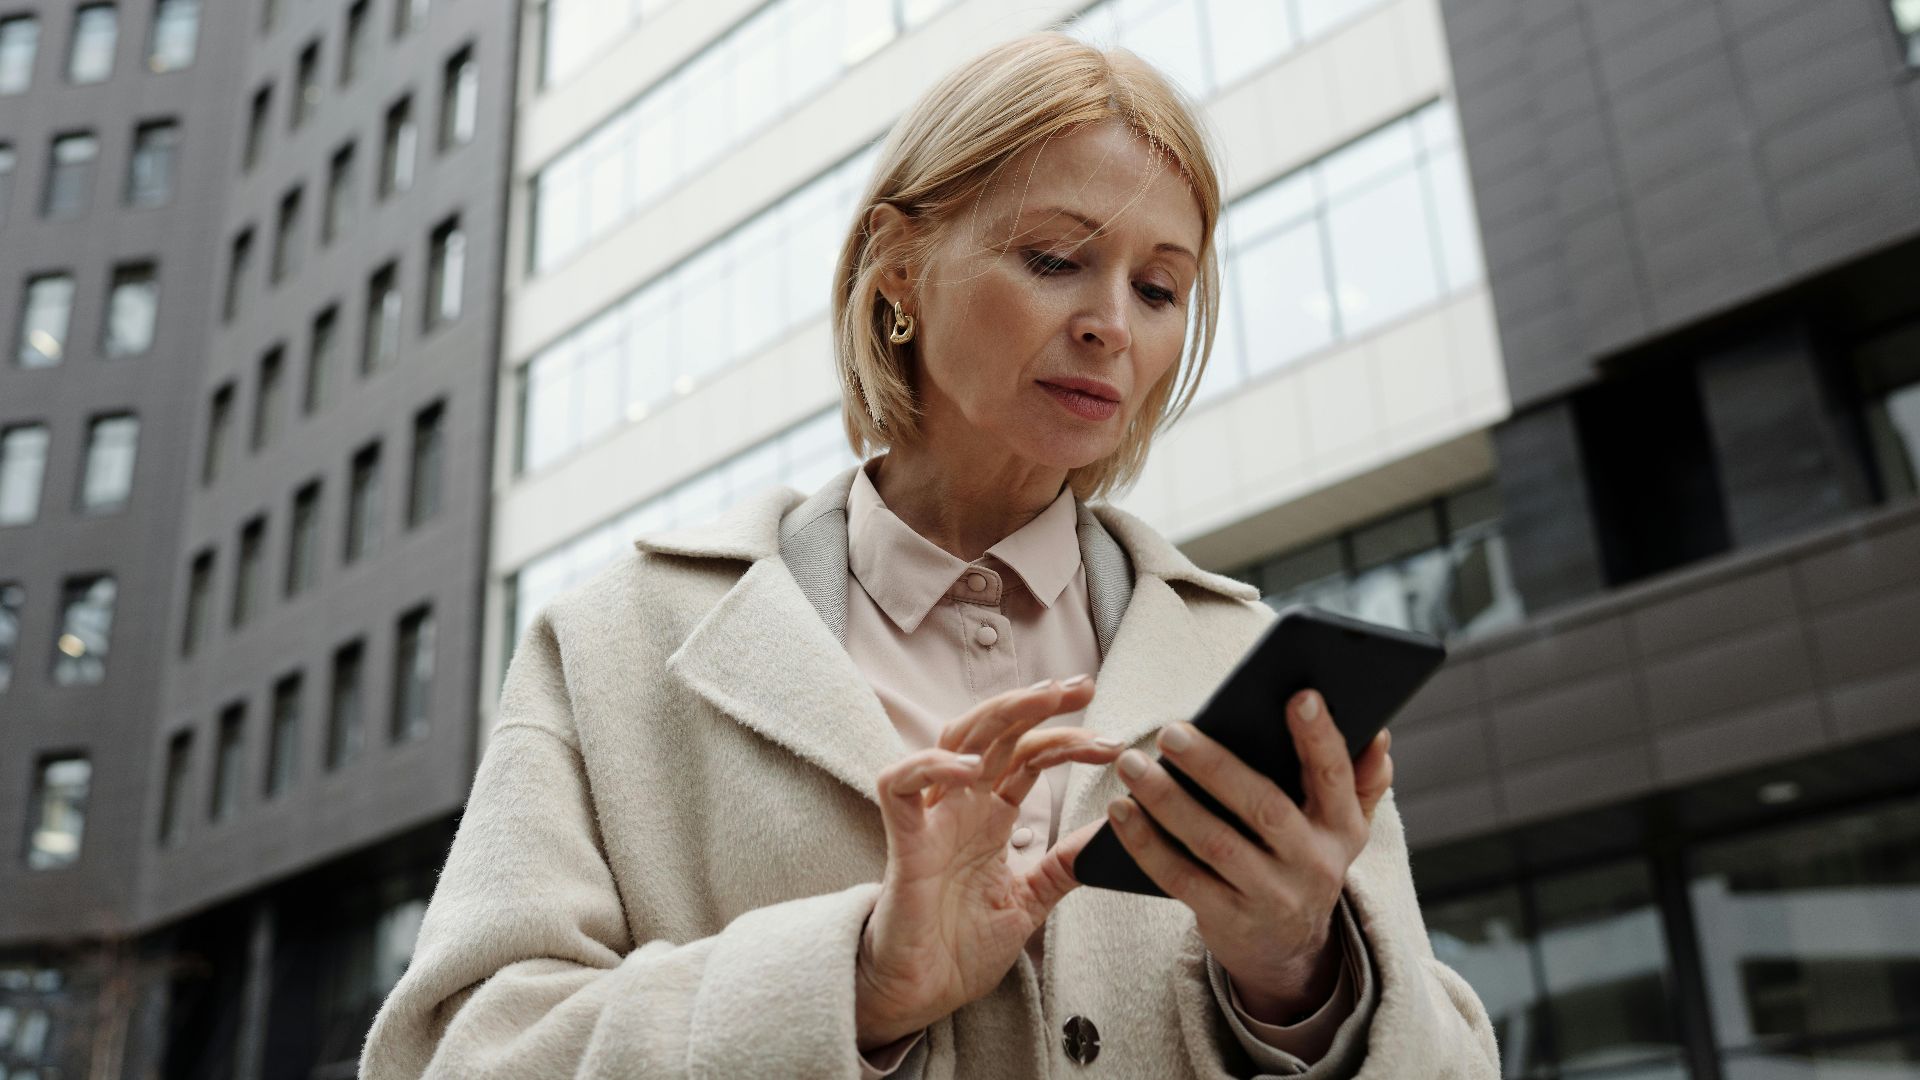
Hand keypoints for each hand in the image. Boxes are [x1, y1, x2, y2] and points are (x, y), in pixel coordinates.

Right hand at [855, 676, 1126, 1051]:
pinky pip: (900, 785)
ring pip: (955, 739)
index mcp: (990, 816)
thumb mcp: (1030, 899)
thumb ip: (1063, 864)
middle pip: (996, 732)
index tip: (1115, 744)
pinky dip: (931, 767)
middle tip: (1083, 685)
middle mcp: (961, 806)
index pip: (1029, 757)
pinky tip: (971, 769)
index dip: (1069, 741)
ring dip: (1000, 714)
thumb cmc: (960, 947)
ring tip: (1044, 699)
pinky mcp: (903, 843)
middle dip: (1038, 703)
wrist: (922, 994)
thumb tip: (1112, 834)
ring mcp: (931, 820)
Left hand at [1104, 688, 1391, 1021]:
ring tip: (1132, 765)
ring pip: (1215, 843)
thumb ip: (1359, 779)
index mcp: (1342, 827)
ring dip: (1167, 801)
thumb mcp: (1340, 826)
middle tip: (1171, 731)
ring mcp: (1271, 896)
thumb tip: (1378, 733)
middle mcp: (1314, 864)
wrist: (1288, 949)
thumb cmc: (1302, 857)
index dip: (1321, 737)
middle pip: (1264, 808)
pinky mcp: (1229, 921)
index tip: (1300, 693)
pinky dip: (1146, 843)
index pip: (1337, 776)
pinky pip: (1181, 879)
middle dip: (1216, 766)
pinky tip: (1122, 811)